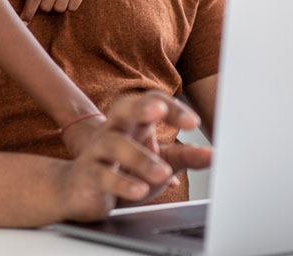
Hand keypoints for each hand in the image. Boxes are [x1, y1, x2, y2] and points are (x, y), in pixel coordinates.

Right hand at [54, 91, 210, 222]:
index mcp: (133, 123)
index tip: (193, 123)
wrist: (78, 190)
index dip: (172, 108)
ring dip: (139, 158)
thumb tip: (213, 154)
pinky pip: (103, 175)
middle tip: (158, 111)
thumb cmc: (122, 171)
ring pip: (114, 144)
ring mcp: (98, 152)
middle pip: (123, 109)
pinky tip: (140, 190)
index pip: (152, 102)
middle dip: (140, 107)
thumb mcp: (159, 162)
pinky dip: (123, 183)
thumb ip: (186, 157)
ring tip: (162, 173)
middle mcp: (113, 130)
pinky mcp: (88, 175)